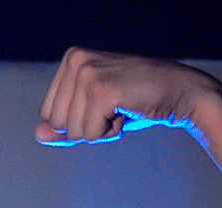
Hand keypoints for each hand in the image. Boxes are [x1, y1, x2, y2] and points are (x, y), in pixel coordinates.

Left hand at [35, 48, 221, 145]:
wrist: (183, 93)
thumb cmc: (138, 102)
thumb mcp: (95, 112)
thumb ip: (65, 125)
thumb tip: (38, 135)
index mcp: (71, 58)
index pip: (49, 113)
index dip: (77, 121)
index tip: (104, 105)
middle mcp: (76, 60)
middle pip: (57, 123)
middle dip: (87, 127)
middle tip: (116, 107)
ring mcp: (88, 73)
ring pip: (73, 131)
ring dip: (100, 130)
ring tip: (123, 108)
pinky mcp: (102, 90)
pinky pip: (90, 135)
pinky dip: (110, 133)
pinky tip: (128, 112)